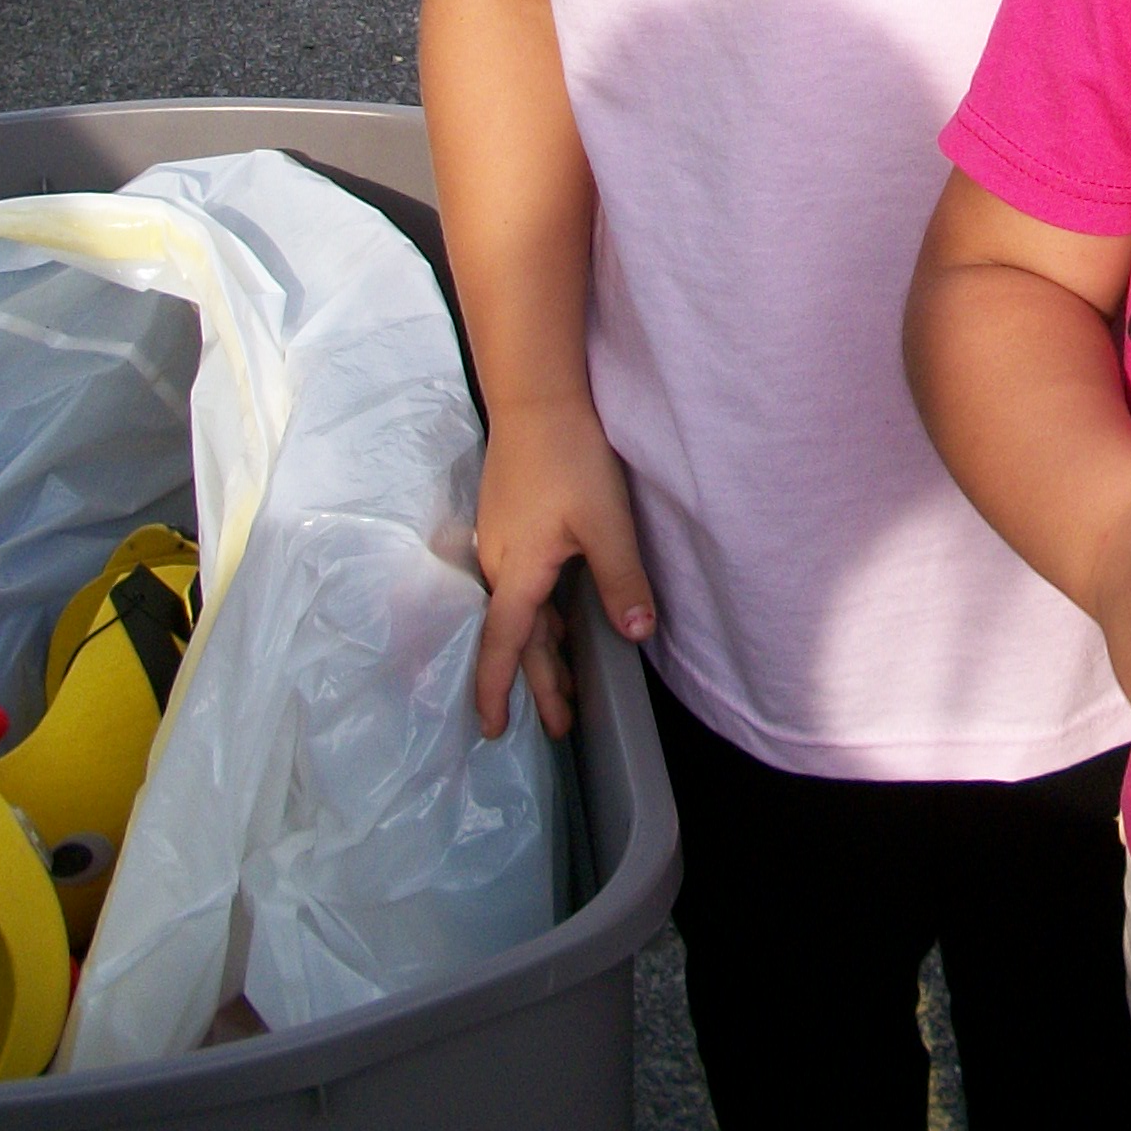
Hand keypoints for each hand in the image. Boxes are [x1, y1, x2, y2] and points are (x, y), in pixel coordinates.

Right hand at [470, 398, 655, 739]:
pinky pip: (520, 587)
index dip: (499, 691)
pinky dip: (537, 617)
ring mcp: (500, 544)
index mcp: (517, 573)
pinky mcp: (508, 525)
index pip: (504, 647)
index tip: (493, 730)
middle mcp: (499, 565)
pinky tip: (554, 618)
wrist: (537, 400)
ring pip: (519, 612)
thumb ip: (621, 578)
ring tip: (565, 683)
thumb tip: (637, 633)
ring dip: (541, 650)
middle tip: (559, 725)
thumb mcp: (605, 522)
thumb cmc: (570, 459)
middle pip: (516, 638)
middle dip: (537, 684)